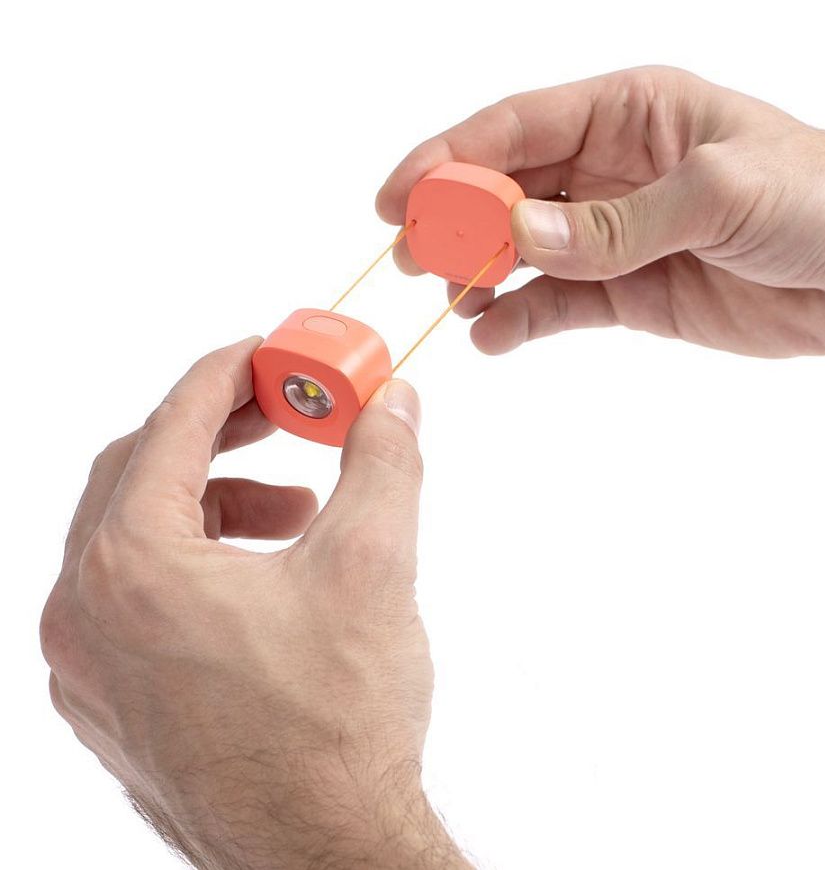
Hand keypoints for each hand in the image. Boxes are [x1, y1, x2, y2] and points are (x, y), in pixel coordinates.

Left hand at [40, 338, 468, 869]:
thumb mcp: (374, 563)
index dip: (227, 374)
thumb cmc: (339, 721)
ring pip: (135, 536)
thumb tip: (394, 403)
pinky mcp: (108, 701)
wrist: (324, 853)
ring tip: (294, 514)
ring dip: (214, 503)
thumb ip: (383, 461)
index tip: (267, 353)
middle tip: (283, 417)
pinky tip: (262, 579)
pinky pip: (132, 595)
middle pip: (141, 472)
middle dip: (219, 433)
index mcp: (131, 567)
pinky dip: (193, 561)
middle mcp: (83, 613)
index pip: (172, 426)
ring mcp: (86, 665)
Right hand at [378, 66, 824, 357]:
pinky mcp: (628, 290)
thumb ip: (617, 223)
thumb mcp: (721, 194)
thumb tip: (521, 237)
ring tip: (455, 299)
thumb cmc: (823, 197)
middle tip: (410, 257)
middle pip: (508, 190)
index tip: (399, 196)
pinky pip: (558, 302)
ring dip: (480, 272)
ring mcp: (614, 234)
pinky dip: (521, 319)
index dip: (451, 158)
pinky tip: (494, 334)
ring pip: (524, 250)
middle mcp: (611, 168)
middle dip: (454, 220)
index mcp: (631, 113)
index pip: (520, 127)